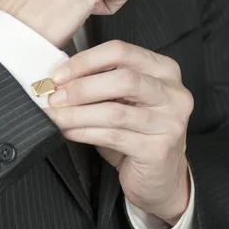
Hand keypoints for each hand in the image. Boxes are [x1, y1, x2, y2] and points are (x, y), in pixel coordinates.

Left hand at [45, 40, 193, 224]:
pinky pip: (112, 136)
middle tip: (55, 96)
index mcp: (165, 70)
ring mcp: (170, 122)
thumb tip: (61, 77)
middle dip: (81, 87)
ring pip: (115, 111)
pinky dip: (84, 132)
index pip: (122, 52)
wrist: (162, 176)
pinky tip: (69, 131)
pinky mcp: (158, 149)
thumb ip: (103, 82)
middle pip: (123, 79)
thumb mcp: (126, 99)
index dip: (86, 60)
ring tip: (56, 116)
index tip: (59, 74)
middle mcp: (173, 93)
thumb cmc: (139, 132)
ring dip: (77, 113)